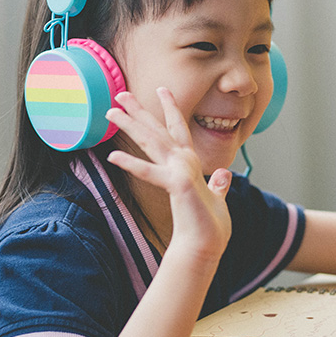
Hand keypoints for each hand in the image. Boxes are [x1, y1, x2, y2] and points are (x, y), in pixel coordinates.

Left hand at [105, 88, 231, 261]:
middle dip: (139, 110)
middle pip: (158, 129)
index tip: (161, 90)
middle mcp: (185, 161)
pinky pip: (150, 173)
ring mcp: (181, 171)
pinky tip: (113, 157)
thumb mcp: (216, 199)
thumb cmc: (208, 226)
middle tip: (121, 94)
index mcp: (191, 163)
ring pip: (151, 141)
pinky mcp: (178, 185)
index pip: (179, 129)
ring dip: (130, 125)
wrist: (205, 246)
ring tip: (111, 112)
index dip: (170, 108)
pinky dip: (132, 164)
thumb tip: (224, 174)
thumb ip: (219, 185)